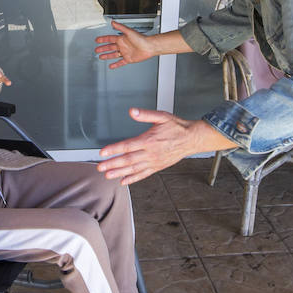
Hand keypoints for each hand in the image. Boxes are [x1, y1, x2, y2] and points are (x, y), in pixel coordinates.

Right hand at [95, 20, 153, 69]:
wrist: (149, 47)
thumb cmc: (141, 38)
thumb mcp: (129, 31)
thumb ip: (120, 27)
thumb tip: (113, 22)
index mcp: (121, 39)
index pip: (109, 39)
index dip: (103, 39)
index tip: (97, 40)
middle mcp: (122, 45)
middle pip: (110, 47)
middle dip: (103, 48)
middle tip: (97, 49)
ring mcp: (125, 52)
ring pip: (113, 55)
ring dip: (107, 55)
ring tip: (101, 57)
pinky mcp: (128, 59)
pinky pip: (120, 62)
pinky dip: (115, 64)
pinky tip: (111, 66)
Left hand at [97, 108, 214, 184]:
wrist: (192, 139)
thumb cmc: (177, 127)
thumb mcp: (162, 116)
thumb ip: (146, 114)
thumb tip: (132, 111)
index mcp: (149, 140)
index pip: (127, 146)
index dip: (114, 149)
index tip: (103, 153)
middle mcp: (151, 153)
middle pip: (128, 160)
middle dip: (112, 164)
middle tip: (100, 167)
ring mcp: (154, 161)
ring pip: (134, 169)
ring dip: (119, 172)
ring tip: (108, 175)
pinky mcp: (158, 166)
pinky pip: (143, 174)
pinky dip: (133, 178)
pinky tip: (124, 180)